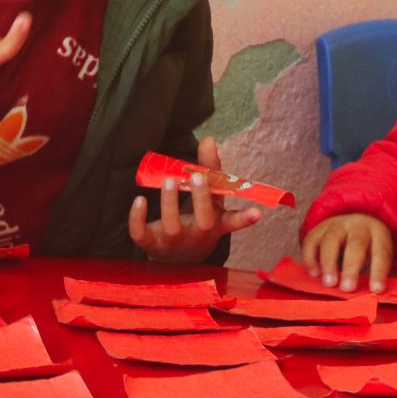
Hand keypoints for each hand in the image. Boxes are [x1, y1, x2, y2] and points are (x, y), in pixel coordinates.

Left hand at [130, 137, 264, 263]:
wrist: (176, 259)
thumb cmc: (196, 220)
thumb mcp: (208, 199)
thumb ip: (209, 169)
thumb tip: (209, 139)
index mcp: (214, 223)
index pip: (232, 221)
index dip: (245, 218)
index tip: (258, 212)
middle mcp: (197, 234)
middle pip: (203, 221)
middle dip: (201, 198)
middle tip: (198, 176)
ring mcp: (173, 241)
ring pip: (172, 225)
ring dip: (170, 202)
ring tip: (168, 179)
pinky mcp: (150, 243)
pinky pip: (141, 234)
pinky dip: (138, 218)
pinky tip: (139, 199)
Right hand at [302, 213, 395, 292]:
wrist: (352, 225)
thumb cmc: (368, 249)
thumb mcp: (378, 256)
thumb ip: (375, 273)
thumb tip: (372, 298)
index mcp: (378, 232)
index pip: (381, 251)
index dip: (379, 271)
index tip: (376, 290)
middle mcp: (357, 225)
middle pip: (355, 243)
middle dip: (351, 267)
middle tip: (347, 289)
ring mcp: (336, 225)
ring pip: (331, 240)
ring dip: (329, 263)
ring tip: (329, 284)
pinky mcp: (318, 230)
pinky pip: (311, 242)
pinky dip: (311, 259)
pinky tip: (314, 274)